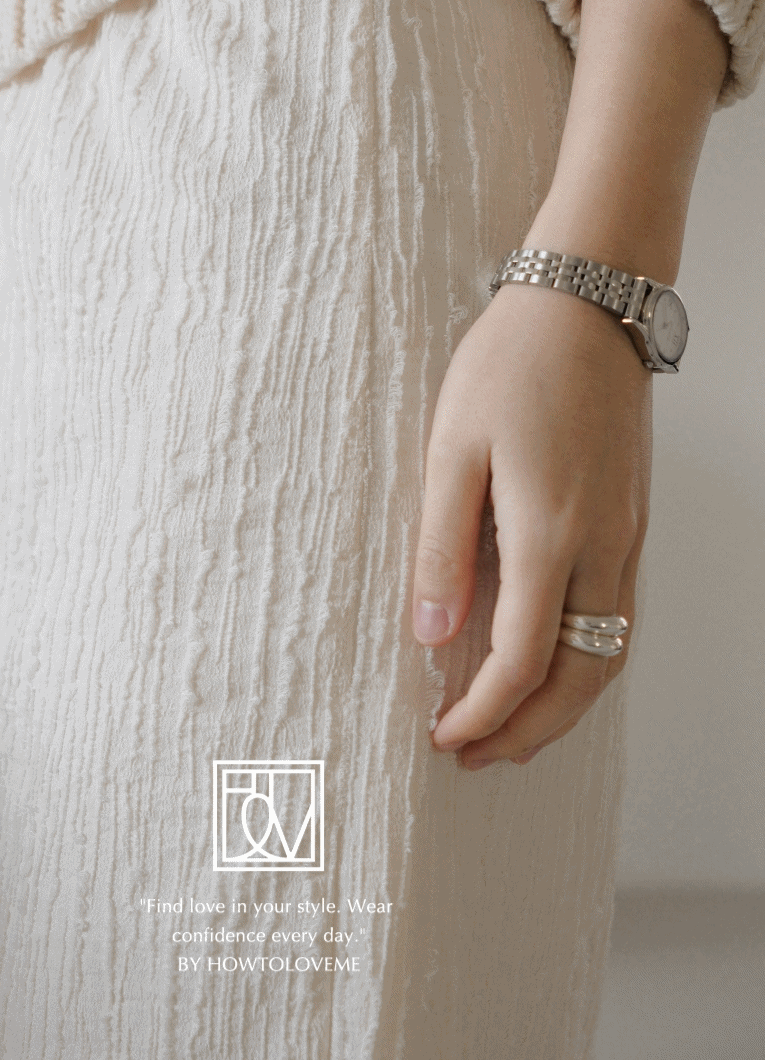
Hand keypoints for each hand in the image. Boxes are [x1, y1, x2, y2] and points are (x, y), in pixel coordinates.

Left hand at [410, 278, 651, 769]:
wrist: (588, 303)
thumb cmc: (511, 363)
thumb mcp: (452, 448)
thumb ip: (441, 547)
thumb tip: (428, 635)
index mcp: (550, 532)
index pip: (521, 660)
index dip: (483, 713)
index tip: (443, 738)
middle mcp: (603, 546)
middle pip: (580, 678)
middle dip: (528, 731)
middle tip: (476, 756)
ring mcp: (627, 534)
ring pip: (609, 655)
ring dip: (561, 705)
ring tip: (509, 728)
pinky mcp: (631, 519)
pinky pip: (616, 618)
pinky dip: (585, 662)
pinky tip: (548, 662)